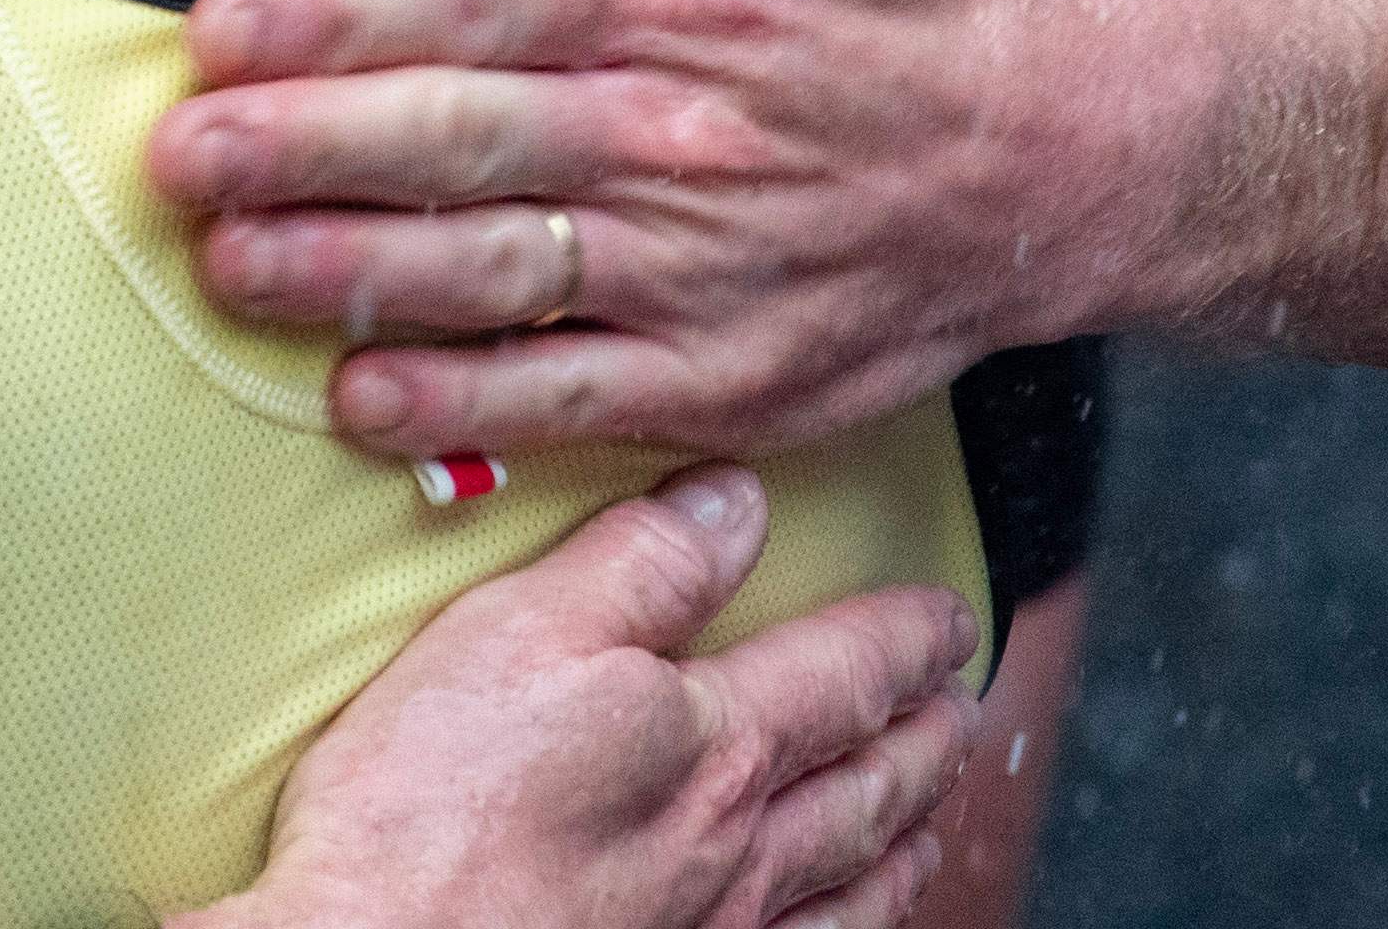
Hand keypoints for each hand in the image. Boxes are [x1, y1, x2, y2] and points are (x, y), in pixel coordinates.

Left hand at [154, 0, 1143, 461]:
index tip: (214, 31)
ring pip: (490, 273)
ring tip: (227, 266)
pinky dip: (455, 404)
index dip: (330, 17)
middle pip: (453, 139)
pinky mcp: (725, 377)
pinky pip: (565, 398)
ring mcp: (700, 267)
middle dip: (299, 150)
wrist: (1063, 147)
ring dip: (345, 275)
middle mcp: (676, 129)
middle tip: (175, 159)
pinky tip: (356, 389)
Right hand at [196, 469, 972, 928]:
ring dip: (901, 838)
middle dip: (923, 738)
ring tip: (927, 814)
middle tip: (960, 706)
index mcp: (711, 746)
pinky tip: (840, 924)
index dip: (905, 637)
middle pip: (866, 786)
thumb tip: (732, 500)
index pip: (843, 672)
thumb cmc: (427, 817)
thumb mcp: (523, 636)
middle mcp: (734, 851)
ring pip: (847, 885)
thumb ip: (639, 566)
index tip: (946, 616)